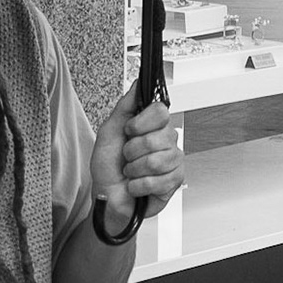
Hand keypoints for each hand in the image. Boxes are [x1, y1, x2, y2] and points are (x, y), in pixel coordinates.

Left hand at [92, 87, 183, 236]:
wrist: (107, 197)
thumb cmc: (108, 168)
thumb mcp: (109, 131)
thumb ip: (125, 106)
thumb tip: (137, 85)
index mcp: (152, 126)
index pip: (161, 111)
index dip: (142, 123)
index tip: (129, 131)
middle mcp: (166, 141)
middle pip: (160, 137)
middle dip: (134, 151)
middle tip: (127, 158)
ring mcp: (173, 161)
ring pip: (158, 160)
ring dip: (136, 170)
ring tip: (131, 172)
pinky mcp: (175, 181)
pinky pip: (160, 180)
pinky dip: (140, 185)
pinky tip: (137, 185)